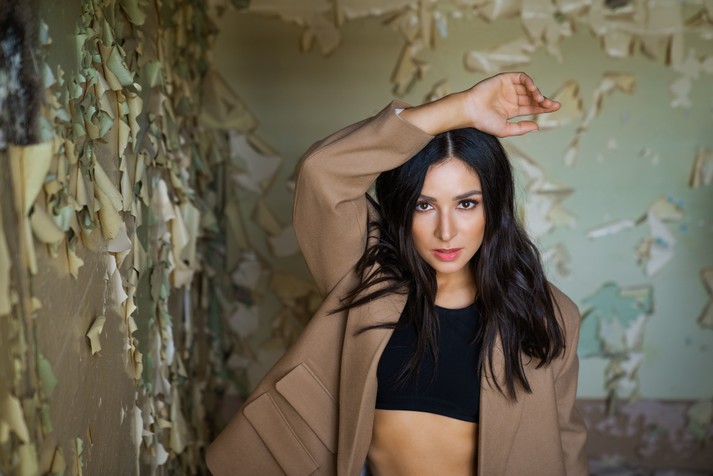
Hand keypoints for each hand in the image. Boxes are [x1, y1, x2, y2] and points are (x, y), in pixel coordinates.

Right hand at [400, 72, 559, 137]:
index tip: (556, 107)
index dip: (544, 107)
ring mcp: (508, 88)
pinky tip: (533, 90)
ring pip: (528, 87)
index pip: (531, 107)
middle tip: (551, 104)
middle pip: (532, 97)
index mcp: (511, 110)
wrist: (470, 110)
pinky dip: (529, 82)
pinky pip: (521, 77)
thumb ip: (521, 129)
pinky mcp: (504, 79)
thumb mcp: (505, 129)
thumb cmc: (483, 122)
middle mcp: (511, 98)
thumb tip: (537, 127)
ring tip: (541, 100)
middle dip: (543, 100)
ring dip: (536, 92)